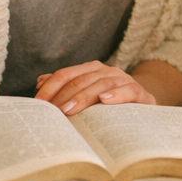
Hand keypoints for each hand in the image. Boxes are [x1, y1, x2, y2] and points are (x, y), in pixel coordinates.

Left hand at [35, 61, 157, 115]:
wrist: (142, 105)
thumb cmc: (108, 103)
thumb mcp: (86, 95)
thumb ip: (65, 87)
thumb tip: (41, 81)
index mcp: (92, 70)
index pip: (67, 74)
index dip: (51, 88)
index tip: (39, 103)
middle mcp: (108, 71)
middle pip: (82, 79)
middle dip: (65, 95)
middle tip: (53, 111)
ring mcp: (124, 80)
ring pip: (102, 83)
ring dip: (84, 97)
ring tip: (70, 109)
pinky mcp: (140, 92)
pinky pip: (129, 90)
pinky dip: (117, 94)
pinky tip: (105, 100)